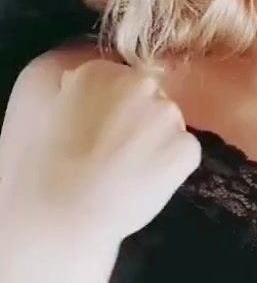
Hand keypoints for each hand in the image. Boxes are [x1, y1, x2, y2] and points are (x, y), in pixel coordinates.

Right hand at [0, 58, 201, 245]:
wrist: (66, 210)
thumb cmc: (44, 166)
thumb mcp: (44, 109)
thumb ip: (75, 92)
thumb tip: (88, 90)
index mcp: (99, 72)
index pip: (118, 81)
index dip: (110, 109)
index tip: (98, 132)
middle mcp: (138, 83)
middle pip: (148, 98)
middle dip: (138, 121)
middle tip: (115, 153)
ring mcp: (167, 114)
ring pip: (168, 125)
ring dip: (156, 142)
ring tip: (129, 172)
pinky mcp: (185, 147)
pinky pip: (183, 152)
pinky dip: (171, 167)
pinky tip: (145, 184)